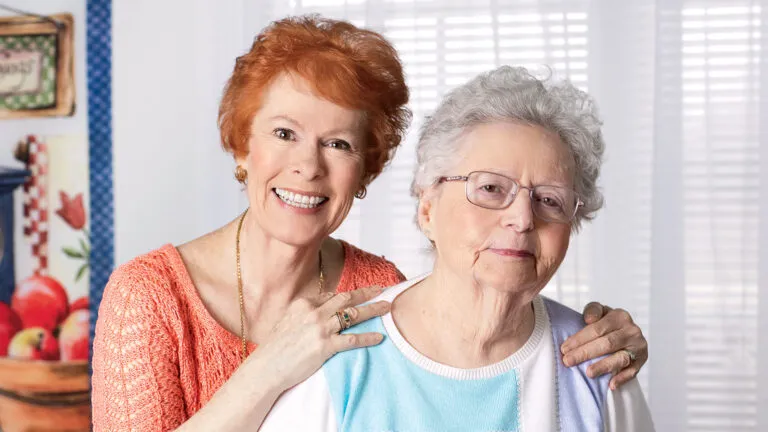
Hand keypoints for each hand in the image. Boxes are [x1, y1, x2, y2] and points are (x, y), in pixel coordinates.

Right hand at [248, 285, 390, 391]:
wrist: (266, 368)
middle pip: (347, 298)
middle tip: (382, 290)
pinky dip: (368, 337)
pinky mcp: (325, 346)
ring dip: (373, 310)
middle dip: (367, 293)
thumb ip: (304, 314)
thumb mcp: (287, 321)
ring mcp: (320, 329)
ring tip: (387, 308)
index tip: (360, 294)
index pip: (332, 295)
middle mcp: (314, 312)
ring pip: (354, 315)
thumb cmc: (275, 348)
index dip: (348, 295)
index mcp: (304, 303)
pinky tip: (379, 337)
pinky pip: (352, 339)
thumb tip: (318, 310)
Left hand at [559, 302, 647, 389]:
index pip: (597, 329)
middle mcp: (631, 331)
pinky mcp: (642, 360)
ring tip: (588, 373)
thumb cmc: (607, 323)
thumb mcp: (600, 311)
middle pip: (607, 343)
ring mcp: (638, 346)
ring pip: (620, 358)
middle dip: (585, 353)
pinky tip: (610, 384)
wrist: (625, 332)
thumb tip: (589, 319)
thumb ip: (592, 310)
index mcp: (620, 316)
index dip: (579, 339)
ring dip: (603, 366)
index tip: (564, 348)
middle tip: (568, 361)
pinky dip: (622, 378)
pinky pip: (632, 371)